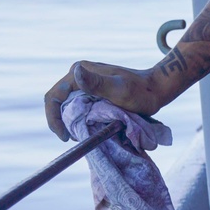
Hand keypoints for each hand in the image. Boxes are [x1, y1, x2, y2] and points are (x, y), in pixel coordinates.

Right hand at [44, 60, 164, 140]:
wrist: (155, 90)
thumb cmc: (140, 91)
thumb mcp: (119, 89)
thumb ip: (97, 83)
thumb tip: (75, 71)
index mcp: (80, 71)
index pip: (54, 96)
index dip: (53, 119)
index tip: (65, 137)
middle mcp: (79, 75)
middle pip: (59, 103)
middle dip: (63, 122)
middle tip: (76, 138)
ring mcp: (85, 84)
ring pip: (68, 107)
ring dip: (72, 123)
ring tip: (83, 136)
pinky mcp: (92, 92)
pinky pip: (79, 108)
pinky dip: (81, 121)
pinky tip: (90, 129)